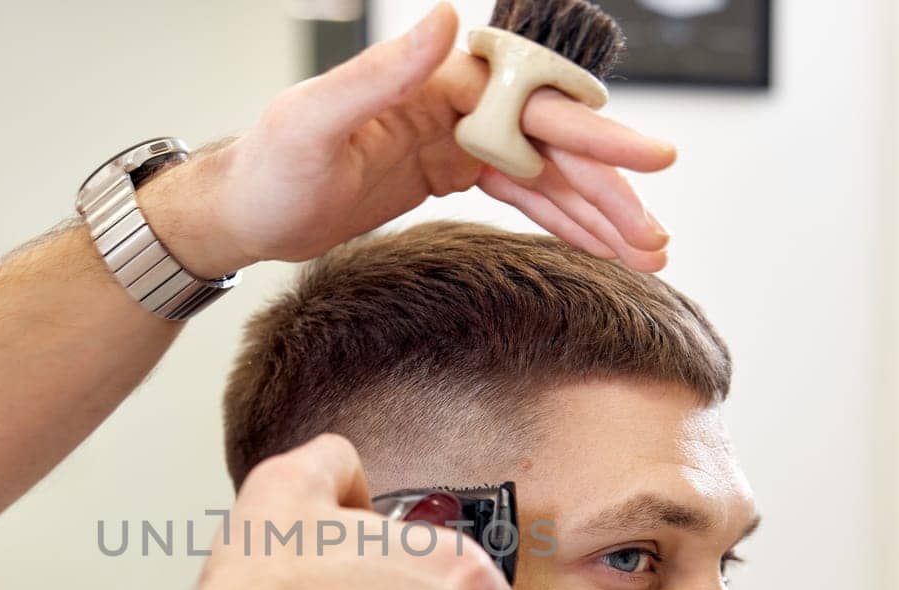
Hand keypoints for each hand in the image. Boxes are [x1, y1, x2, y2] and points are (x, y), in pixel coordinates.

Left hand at [144, 2, 674, 278]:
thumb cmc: (267, 166)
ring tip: (645, 256)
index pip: (530, 105)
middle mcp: (453, 103)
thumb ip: (379, 72)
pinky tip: (597, 249)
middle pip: (551, 143)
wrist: (244, 212)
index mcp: (434, 81)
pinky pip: (518, 196)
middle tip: (654, 237)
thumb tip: (444, 18)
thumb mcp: (313, 121)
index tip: (647, 158)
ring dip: (594, 214)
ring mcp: (455, 139)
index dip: (592, 134)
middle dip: (608, 189)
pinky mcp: (448, 173)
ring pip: (544, 175)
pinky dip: (558, 221)